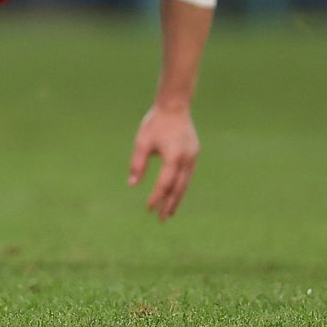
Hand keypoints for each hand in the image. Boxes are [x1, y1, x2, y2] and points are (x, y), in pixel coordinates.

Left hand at [128, 103, 199, 219]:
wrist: (174, 107)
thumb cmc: (155, 123)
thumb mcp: (142, 142)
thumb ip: (137, 164)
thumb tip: (132, 184)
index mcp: (173, 157)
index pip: (164, 184)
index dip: (157, 197)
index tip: (149, 208)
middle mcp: (186, 160)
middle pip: (178, 188)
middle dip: (170, 204)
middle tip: (162, 219)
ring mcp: (193, 157)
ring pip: (185, 183)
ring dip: (177, 198)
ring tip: (170, 212)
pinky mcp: (194, 154)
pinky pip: (187, 175)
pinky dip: (181, 186)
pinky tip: (175, 193)